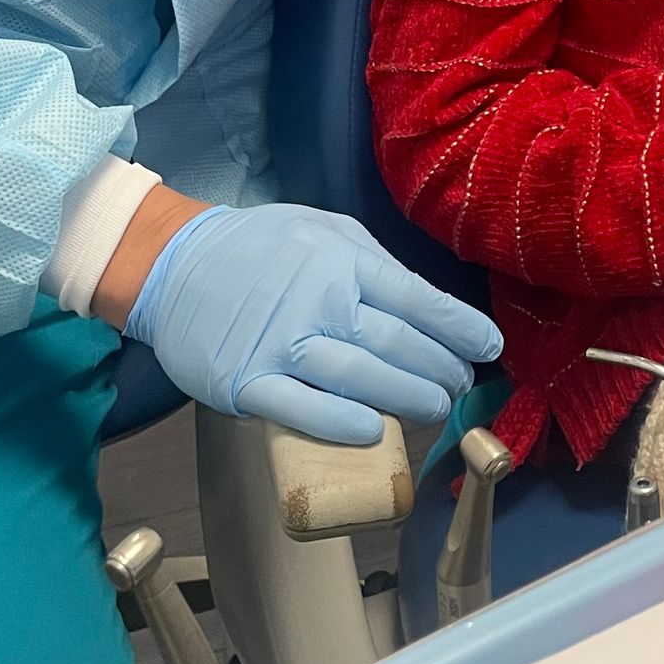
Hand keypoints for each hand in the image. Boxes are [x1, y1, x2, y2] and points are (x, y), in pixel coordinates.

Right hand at [122, 202, 502, 446]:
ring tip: (437, 407)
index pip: (415, 298)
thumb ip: (371, 264)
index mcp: (341, 258)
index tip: (489, 347)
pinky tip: (373, 431)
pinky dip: (341, 423)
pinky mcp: (247, 381)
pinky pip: (303, 409)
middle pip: (397, 343)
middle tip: (463, 384)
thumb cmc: (259, 248)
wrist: (173, 264)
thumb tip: (423, 307)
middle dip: (442, 368)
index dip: (459, 327)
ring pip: (360, 378)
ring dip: (407, 398)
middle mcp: (317, 299)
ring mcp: (281, 343)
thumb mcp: (323, 231)